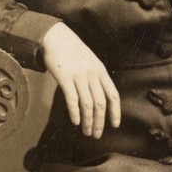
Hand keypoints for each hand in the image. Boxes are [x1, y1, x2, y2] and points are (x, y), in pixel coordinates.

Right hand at [42, 23, 120, 138]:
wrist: (55, 36)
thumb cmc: (72, 50)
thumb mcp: (90, 61)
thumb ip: (96, 77)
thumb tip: (99, 97)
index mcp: (101, 71)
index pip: (113, 95)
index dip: (115, 112)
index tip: (115, 125)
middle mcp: (92, 75)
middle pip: (100, 104)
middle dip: (100, 122)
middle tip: (96, 135)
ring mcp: (79, 76)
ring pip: (87, 105)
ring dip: (88, 121)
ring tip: (86, 132)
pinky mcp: (65, 78)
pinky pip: (72, 99)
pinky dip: (75, 112)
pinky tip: (75, 121)